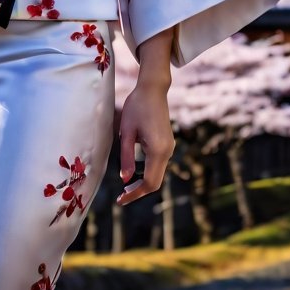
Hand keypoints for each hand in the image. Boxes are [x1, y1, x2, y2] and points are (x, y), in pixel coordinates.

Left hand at [116, 76, 174, 205]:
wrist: (153, 90)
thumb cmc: (136, 107)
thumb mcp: (127, 132)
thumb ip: (127, 157)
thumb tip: (125, 179)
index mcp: (158, 150)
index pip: (149, 182)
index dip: (135, 194)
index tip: (120, 200)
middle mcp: (167, 151)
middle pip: (156, 182)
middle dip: (139, 191)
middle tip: (121, 197)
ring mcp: (169, 147)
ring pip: (158, 174)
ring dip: (143, 182)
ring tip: (126, 187)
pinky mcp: (167, 144)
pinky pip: (158, 165)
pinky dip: (147, 172)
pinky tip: (135, 172)